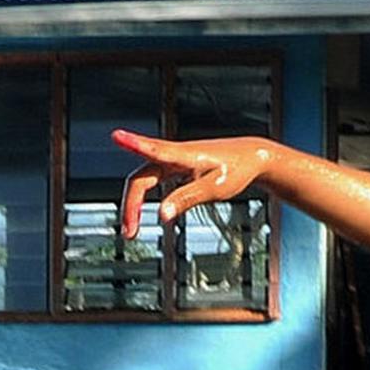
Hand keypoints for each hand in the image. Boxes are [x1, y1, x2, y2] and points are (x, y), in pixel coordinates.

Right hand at [115, 130, 273, 242]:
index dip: (133, 144)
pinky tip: (143, 213)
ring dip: (134, 204)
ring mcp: (174, 161)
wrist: (252, 157)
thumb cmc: (238, 169)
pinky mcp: (177, 167)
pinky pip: (152, 180)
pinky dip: (143, 198)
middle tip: (130, 233)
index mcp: (184, 155)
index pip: (153, 149)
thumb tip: (161, 215)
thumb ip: (186, 200)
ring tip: (133, 230)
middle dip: (130, 204)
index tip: (116, 135)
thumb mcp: (215, 188)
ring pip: (143, 180)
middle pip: (140, 177)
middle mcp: (174, 155)